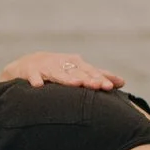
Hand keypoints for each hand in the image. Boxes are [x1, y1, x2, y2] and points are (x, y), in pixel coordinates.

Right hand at [0, 52, 124, 90]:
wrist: (26, 65)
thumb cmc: (57, 69)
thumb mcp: (77, 71)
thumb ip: (98, 76)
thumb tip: (122, 82)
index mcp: (75, 63)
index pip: (91, 71)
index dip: (101, 78)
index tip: (111, 87)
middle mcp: (63, 63)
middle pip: (77, 72)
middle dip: (88, 79)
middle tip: (98, 86)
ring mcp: (46, 66)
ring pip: (58, 74)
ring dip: (66, 79)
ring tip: (75, 84)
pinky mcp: (31, 71)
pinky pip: (33, 77)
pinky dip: (36, 80)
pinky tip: (38, 86)